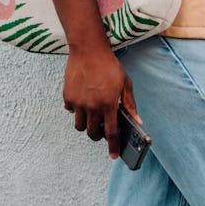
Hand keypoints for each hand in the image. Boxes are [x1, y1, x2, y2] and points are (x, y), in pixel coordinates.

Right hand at [63, 43, 140, 158]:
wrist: (88, 50)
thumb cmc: (110, 66)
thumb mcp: (125, 84)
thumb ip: (130, 104)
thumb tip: (137, 121)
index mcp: (108, 104)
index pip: (111, 133)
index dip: (113, 146)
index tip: (114, 156)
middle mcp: (92, 106)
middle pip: (92, 133)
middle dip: (97, 136)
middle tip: (102, 130)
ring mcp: (78, 102)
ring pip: (79, 126)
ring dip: (86, 125)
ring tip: (92, 115)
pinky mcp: (67, 96)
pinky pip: (71, 111)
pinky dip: (76, 110)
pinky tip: (83, 100)